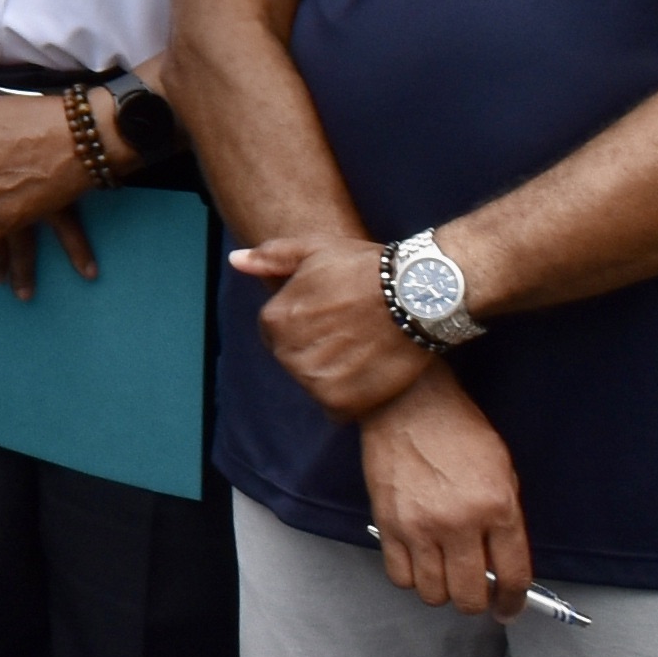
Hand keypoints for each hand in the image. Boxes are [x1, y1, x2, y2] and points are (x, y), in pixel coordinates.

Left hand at [231, 227, 423, 419]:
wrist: (421, 295)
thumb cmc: (367, 268)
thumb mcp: (315, 249)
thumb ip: (271, 258)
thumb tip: (236, 261)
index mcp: (275, 319)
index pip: (277, 334)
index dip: (306, 324)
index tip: (333, 315)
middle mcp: (288, 353)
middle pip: (295, 360)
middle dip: (318, 349)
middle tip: (352, 331)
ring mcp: (314, 380)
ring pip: (314, 383)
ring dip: (334, 373)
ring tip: (364, 349)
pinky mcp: (342, 403)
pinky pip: (335, 406)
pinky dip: (350, 396)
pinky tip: (370, 373)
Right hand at [356, 372, 531, 616]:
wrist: (410, 404)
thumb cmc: (459, 432)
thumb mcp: (502, 472)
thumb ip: (505, 521)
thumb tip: (500, 565)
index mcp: (497, 508)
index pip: (512, 577)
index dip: (513, 602)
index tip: (508, 608)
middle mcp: (459, 524)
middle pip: (469, 597)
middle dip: (477, 602)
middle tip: (475, 592)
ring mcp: (419, 527)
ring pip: (433, 594)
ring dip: (443, 591)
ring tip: (445, 573)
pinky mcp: (388, 525)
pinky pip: (399, 576)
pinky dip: (412, 577)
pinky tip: (419, 561)